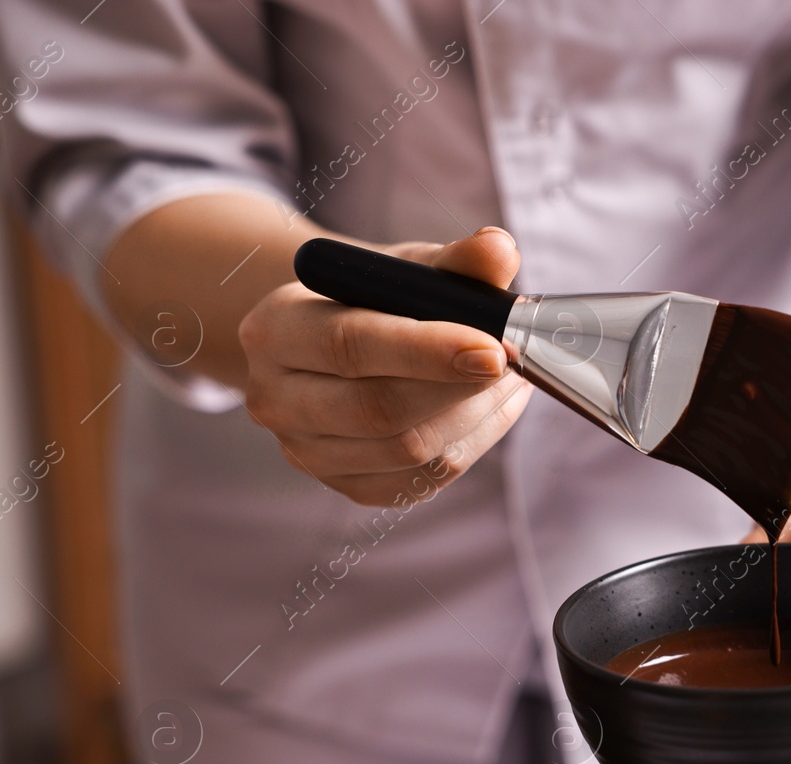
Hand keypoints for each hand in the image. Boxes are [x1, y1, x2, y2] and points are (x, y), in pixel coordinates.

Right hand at [239, 227, 531, 504]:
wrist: (336, 343)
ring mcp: (306, 451)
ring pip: (408, 451)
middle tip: (515, 361)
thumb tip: (500, 251)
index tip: (493, 350)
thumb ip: (455, 260)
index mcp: (275, 328)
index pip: (350, 345)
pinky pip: (423, 479)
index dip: (427, 351)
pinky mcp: (346, 486)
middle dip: (461, 389)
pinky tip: (490, 407)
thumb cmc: (376, 300)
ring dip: (476, 415)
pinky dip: (472, 443)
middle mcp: (275, 398)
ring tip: (510, 377)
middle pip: (378, 409)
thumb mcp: (406, 267)